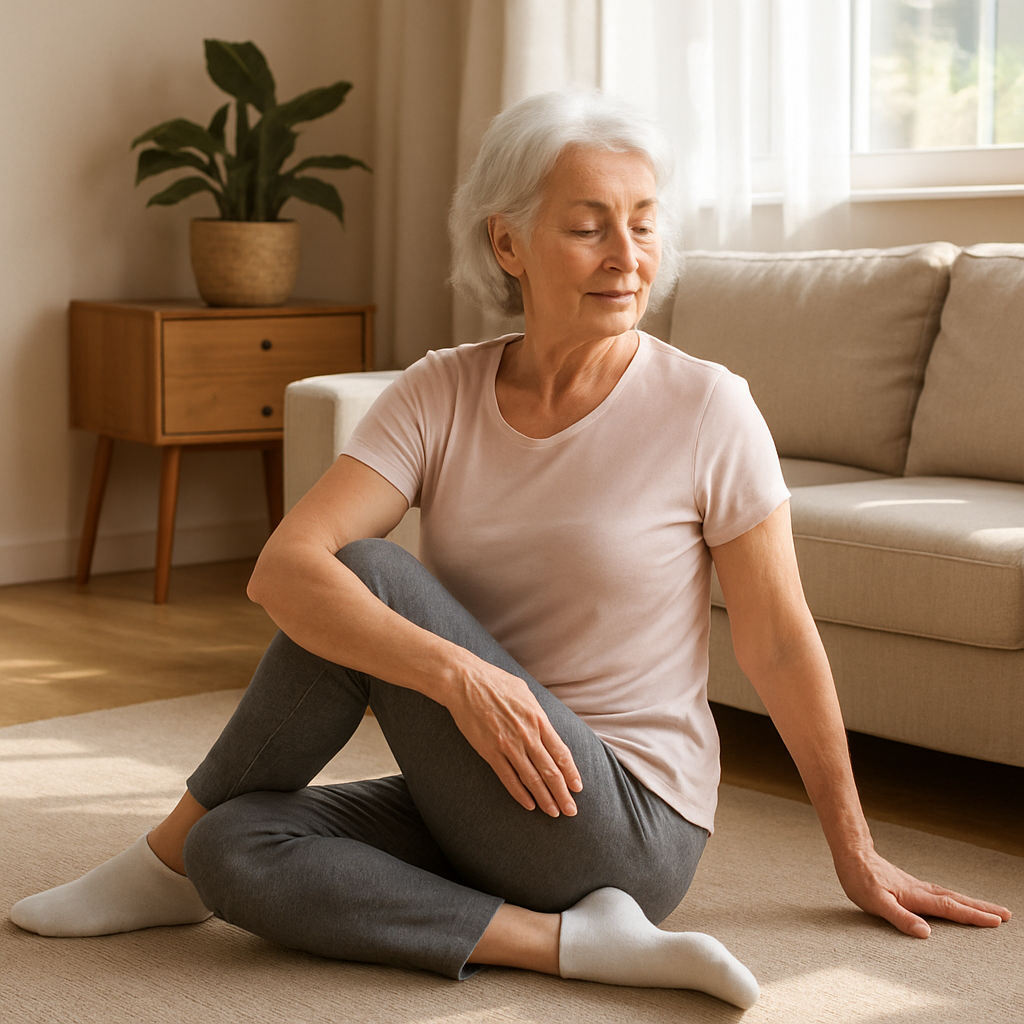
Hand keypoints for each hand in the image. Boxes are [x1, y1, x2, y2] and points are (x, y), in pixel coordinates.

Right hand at [444, 656, 581, 816]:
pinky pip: (508, 778)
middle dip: (562, 793)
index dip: (570, 773)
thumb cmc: (496, 682)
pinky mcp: (489, 752)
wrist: (465, 681)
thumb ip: (538, 713)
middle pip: (550, 771)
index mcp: (538, 719)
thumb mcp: (526, 693)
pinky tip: (529, 805)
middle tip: (570, 811)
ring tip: (553, 812)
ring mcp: (508, 745)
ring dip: (544, 798)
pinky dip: (519, 793)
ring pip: (531, 778)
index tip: (577, 788)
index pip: (561, 753)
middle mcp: (527, 735)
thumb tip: (547, 727)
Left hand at [835, 846, 1011, 936]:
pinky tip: (955, 902)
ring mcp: (916, 887)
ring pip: (949, 896)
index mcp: (915, 896)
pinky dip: (954, 899)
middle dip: (981, 908)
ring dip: (970, 903)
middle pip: (956, 900)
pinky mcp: (910, 886)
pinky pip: (940, 894)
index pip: (949, 908)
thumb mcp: (876, 903)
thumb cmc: (860, 879)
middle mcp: (920, 890)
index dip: (972, 916)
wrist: (852, 854)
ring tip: (989, 910)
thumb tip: (926, 933)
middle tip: (1006, 915)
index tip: (995, 921)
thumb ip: (900, 918)